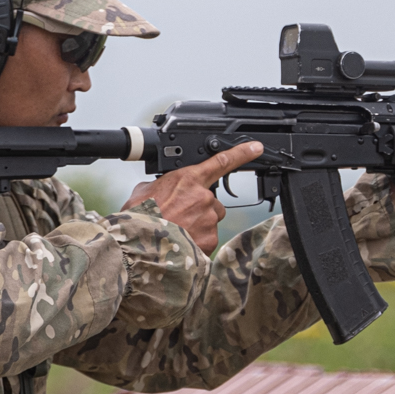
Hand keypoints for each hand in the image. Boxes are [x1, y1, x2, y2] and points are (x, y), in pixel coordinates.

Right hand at [121, 141, 262, 253]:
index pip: (221, 161)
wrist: (140, 246)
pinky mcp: (210, 239)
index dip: (242, 153)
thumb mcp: (143, 192)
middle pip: (211, 201)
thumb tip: (159, 189)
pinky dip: (197, 243)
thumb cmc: (139, 219)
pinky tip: (181, 244)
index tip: (256, 148)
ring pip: (210, 221)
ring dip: (198, 226)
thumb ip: (159, 186)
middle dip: (199, 209)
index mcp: (188, 179)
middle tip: (178, 218)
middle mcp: (203, 197)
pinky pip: (207, 239)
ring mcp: (209, 218)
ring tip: (177, 232)